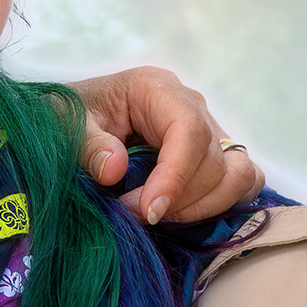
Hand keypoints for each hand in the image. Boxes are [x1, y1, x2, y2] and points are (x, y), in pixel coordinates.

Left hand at [67, 66, 265, 225]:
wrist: (67, 121)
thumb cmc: (66, 116)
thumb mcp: (64, 125)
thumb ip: (87, 146)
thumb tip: (114, 169)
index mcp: (156, 88)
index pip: (189, 130)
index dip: (176, 176)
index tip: (150, 210)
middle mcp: (191, 105)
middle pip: (214, 158)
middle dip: (179, 199)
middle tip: (136, 217)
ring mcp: (208, 131)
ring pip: (238, 173)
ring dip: (205, 206)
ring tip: (160, 218)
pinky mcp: (214, 156)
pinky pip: (242, 181)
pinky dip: (223, 204)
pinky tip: (183, 215)